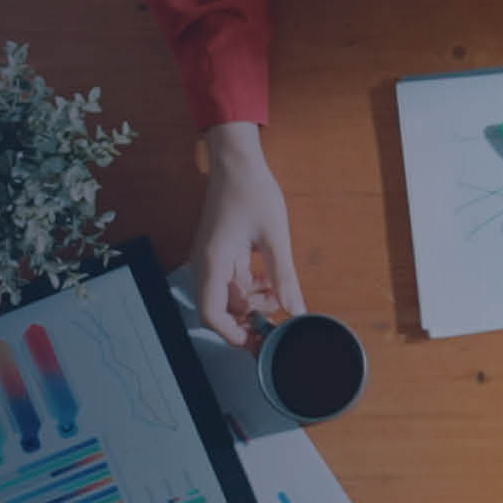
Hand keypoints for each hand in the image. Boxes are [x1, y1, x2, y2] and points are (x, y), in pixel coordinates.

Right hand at [195, 121, 304, 346]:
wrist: (237, 161)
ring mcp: (212, 259)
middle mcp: (206, 265)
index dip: (232, 333)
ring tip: (281, 292)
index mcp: (212, 263)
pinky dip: (253, 286)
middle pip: (222, 308)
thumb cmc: (253, 192)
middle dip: (250, 318)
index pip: (211, 314)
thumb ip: (284, 277)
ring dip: (255, 301)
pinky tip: (273, 279)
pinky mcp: (221, 253)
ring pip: (231, 296)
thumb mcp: (275, 238)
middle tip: (280, 318)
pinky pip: (234, 281)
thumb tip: (296, 311)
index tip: (258, 341)